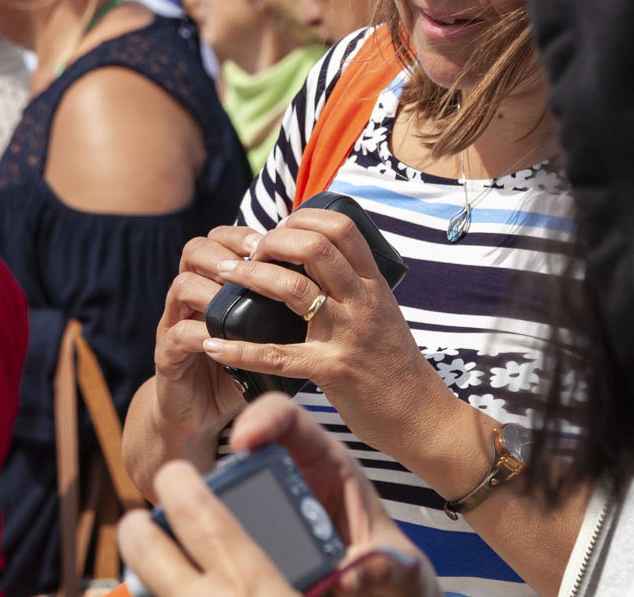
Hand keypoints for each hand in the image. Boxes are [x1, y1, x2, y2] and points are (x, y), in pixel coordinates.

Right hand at [122, 393, 437, 596]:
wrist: (388, 596)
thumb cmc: (394, 571)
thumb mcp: (396, 567)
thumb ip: (382, 567)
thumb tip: (352, 573)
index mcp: (331, 466)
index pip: (290, 419)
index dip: (262, 419)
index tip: (241, 441)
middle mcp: (296, 480)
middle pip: (247, 451)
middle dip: (222, 462)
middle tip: (198, 485)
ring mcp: (273, 507)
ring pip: (230, 487)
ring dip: (208, 498)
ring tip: (188, 517)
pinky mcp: (258, 537)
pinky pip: (226, 524)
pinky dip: (207, 530)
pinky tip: (191, 545)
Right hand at [150, 228, 263, 449]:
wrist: (202, 413)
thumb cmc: (240, 368)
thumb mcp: (265, 335)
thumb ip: (285, 309)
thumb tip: (331, 285)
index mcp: (216, 284)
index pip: (223, 239)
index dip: (244, 235)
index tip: (273, 240)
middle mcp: (192, 296)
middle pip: (196, 249)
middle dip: (226, 251)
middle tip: (254, 260)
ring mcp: (175, 322)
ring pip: (182, 285)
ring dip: (211, 289)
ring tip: (236, 297)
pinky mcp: (167, 355)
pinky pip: (179, 333)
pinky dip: (201, 333)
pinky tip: (222, 341)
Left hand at [200, 208, 462, 459]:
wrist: (421, 415)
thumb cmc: (394, 364)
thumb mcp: (382, 312)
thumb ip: (355, 288)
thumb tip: (317, 262)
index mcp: (374, 284)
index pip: (341, 228)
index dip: (303, 218)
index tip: (278, 229)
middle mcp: (363, 302)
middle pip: (314, 247)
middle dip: (272, 241)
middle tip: (247, 251)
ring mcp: (348, 335)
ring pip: (293, 290)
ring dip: (250, 276)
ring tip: (223, 276)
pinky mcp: (333, 372)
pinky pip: (277, 355)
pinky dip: (239, 349)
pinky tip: (213, 345)